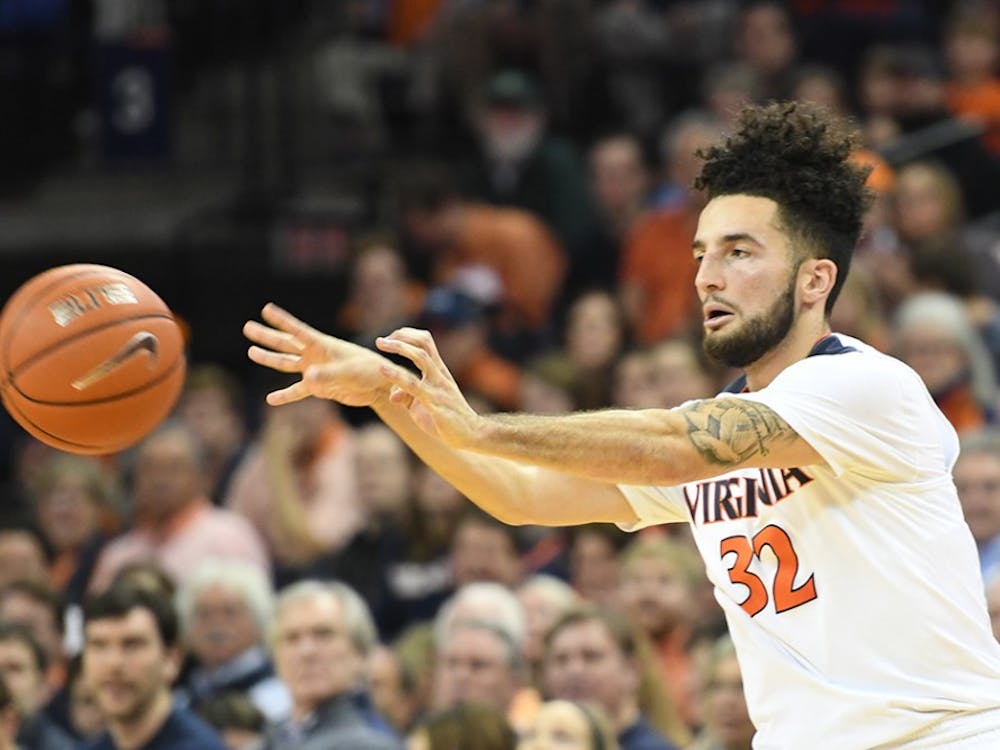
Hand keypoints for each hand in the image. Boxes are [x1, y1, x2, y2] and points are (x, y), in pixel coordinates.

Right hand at [244, 303, 395, 406]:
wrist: (381, 386)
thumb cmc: (370, 371)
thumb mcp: (350, 372)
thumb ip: (328, 375)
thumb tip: (306, 378)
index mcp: (323, 345)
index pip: (298, 331)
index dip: (282, 320)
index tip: (266, 308)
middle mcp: (316, 355)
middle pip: (286, 344)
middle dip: (267, 336)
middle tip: (247, 327)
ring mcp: (316, 370)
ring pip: (287, 363)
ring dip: (270, 358)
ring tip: (251, 352)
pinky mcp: (319, 387)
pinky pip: (298, 390)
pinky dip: (285, 395)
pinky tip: (270, 399)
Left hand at [375, 328, 481, 448]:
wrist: (470, 433)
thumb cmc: (448, 417)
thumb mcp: (425, 403)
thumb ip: (407, 395)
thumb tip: (392, 394)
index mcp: (439, 371)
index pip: (425, 342)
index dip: (407, 336)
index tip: (389, 338)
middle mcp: (440, 374)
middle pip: (423, 344)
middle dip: (400, 338)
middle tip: (379, 341)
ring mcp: (439, 387)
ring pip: (421, 358)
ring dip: (399, 348)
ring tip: (380, 344)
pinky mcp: (435, 403)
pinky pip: (415, 385)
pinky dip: (397, 375)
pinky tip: (383, 370)